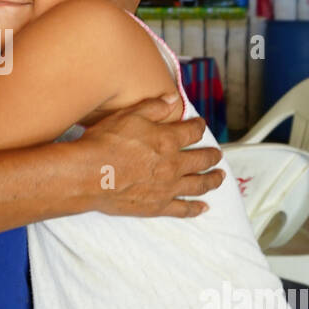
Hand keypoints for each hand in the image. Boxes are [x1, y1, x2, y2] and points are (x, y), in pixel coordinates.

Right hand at [78, 95, 224, 217]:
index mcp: (168, 140)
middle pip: (202, 160)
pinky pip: (183, 209)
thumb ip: (153, 107)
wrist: (88, 175)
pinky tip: (204, 208)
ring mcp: (167, 188)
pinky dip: (195, 208)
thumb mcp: (128, 115)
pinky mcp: (157, 206)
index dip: (198, 127)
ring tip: (219, 178)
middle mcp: (173, 165)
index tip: (200, 126)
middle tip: (217, 155)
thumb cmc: (105, 143)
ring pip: (199, 184)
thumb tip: (172, 99)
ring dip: (212, 180)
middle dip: (212, 156)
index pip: (192, 132)